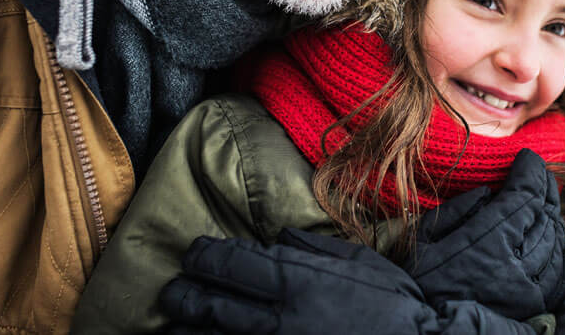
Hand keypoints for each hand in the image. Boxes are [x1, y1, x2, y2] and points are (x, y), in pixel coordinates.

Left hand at [158, 229, 537, 334]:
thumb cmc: (394, 305)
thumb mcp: (359, 262)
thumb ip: (314, 250)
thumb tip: (279, 240)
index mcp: (296, 280)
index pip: (231, 264)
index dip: (204, 257)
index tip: (193, 254)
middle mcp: (278, 317)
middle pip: (212, 305)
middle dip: (184, 296)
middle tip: (171, 293)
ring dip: (189, 333)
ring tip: (173, 329)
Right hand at [406, 149, 564, 319]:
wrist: (422, 332)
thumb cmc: (416, 282)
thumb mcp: (422, 238)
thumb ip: (458, 210)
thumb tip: (488, 192)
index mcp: (486, 243)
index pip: (525, 197)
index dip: (531, 171)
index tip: (528, 157)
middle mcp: (514, 266)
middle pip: (545, 215)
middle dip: (543, 188)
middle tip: (537, 174)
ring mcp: (529, 290)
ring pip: (556, 240)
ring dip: (553, 216)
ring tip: (544, 201)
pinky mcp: (535, 307)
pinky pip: (564, 273)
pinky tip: (559, 237)